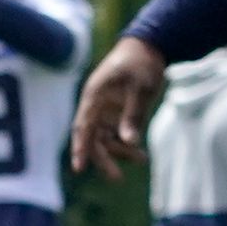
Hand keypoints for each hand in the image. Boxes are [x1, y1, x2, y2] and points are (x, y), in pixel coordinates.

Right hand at [71, 34, 167, 179]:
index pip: (84, 128)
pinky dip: (127, 144)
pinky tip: (139, 154)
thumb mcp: (140, 88)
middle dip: (103, 158)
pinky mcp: (119, 112)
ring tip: (142, 160)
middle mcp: (96, 107)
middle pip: (94, 138)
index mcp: (94, 98)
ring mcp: (107, 110)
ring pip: (107, 138)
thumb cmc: (140, 64)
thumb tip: (129, 142)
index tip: (79, 168)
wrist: (147, 47)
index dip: (80, 148)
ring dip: (120, 151)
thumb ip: (133, 115)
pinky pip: (119, 133)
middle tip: (116, 178)